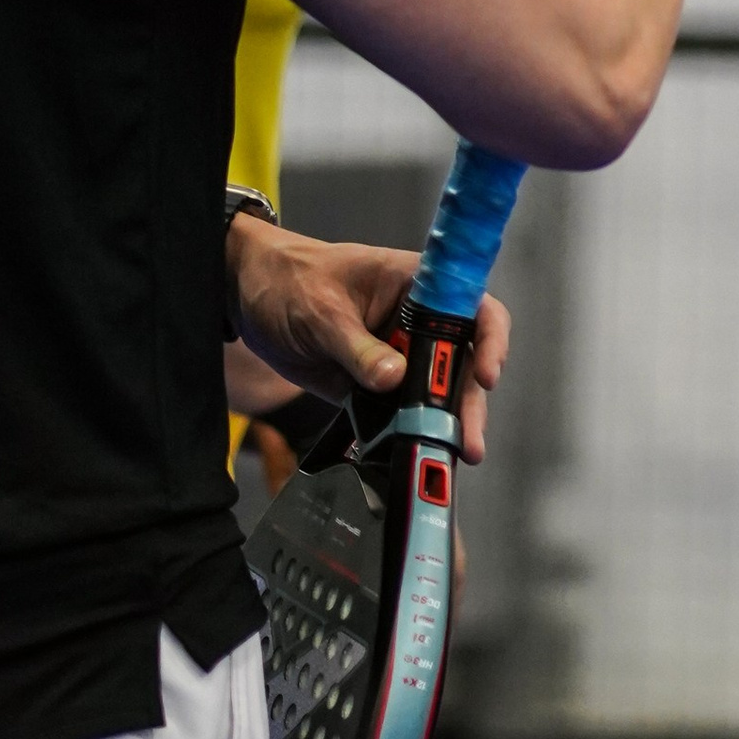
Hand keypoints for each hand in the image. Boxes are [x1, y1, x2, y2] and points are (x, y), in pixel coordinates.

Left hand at [225, 219, 508, 461]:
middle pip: (462, 361)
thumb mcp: (321, 312)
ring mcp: (399, 356)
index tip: (485, 375)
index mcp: (416, 286)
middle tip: (468, 439)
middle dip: (468, 401)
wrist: (249, 297)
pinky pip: (402, 412)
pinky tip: (415, 456)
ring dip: (446, 425)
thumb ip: (357, 347)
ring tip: (450, 457)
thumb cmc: (291, 281)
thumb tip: (393, 380)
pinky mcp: (376, 387)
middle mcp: (418, 322)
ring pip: (437, 393)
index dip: (489, 340)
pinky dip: (411, 434)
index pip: (472, 307)